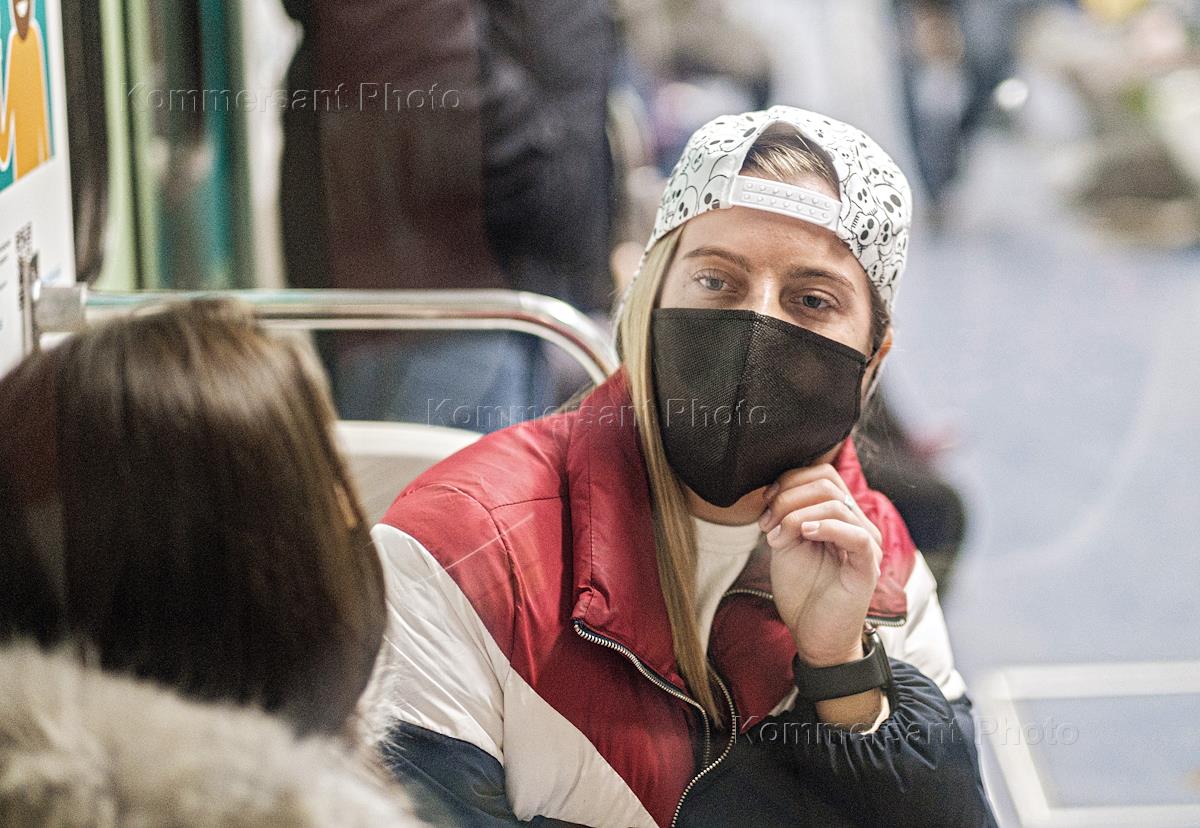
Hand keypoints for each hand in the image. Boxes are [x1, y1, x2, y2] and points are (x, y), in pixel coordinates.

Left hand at [758, 464, 883, 666]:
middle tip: (766, 523)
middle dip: (788, 497)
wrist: (813, 634)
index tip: (765, 502)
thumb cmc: (802, 590)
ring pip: (836, 503)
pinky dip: (825, 526)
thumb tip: (775, 491)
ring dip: (795, 515)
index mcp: (839, 515)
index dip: (790, 480)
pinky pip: (854, 533)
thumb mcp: (786, 544)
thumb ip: (785, 516)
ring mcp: (865, 542)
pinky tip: (804, 534)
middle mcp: (857, 523)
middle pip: (827, 483)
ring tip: (777, 537)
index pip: (823, 474)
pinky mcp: (867, 564)